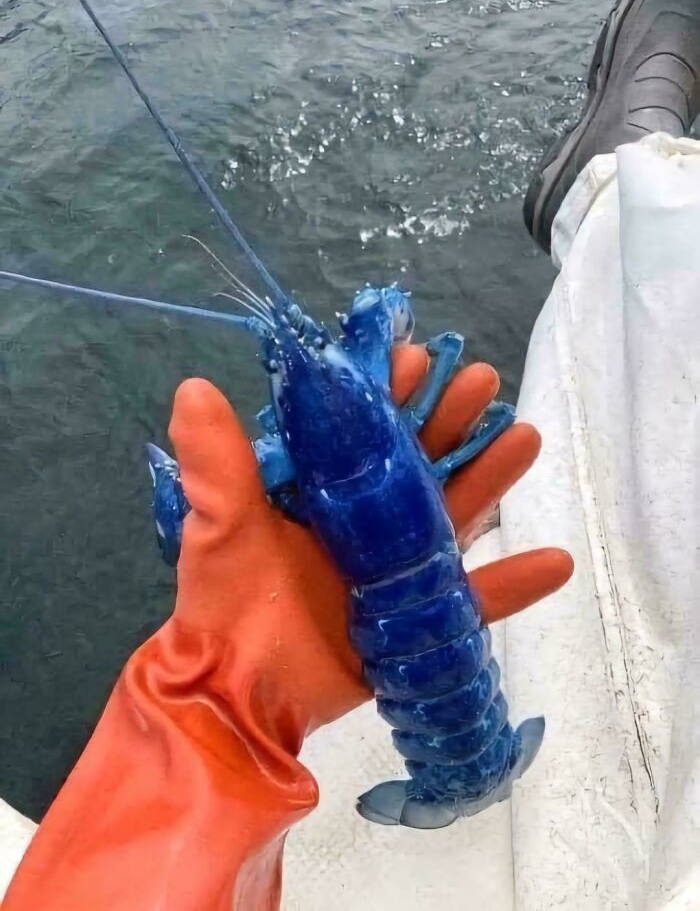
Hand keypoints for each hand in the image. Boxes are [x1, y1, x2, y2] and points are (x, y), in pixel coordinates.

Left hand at [169, 344, 572, 735]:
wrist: (240, 695)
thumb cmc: (227, 603)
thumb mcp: (219, 527)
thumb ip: (215, 463)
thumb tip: (194, 387)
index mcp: (321, 496)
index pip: (363, 433)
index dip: (390, 394)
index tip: (417, 357)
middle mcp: (365, 525)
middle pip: (419, 464)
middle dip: (451, 421)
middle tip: (484, 382)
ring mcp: (397, 570)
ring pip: (454, 516)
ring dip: (490, 478)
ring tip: (524, 437)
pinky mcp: (420, 619)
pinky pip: (475, 601)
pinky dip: (515, 585)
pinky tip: (556, 560)